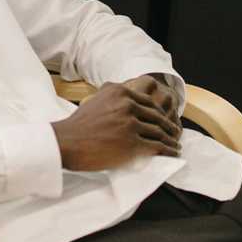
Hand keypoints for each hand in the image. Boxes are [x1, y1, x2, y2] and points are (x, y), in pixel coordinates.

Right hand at [51, 79, 181, 171]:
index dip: (160, 110)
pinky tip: (171, 153)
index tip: (165, 117)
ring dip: (170, 139)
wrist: (67, 142)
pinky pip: (157, 147)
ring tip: (174, 144)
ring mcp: (130, 124)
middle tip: (174, 132)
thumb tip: (124, 88)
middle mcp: (127, 105)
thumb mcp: (95, 98)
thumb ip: (111, 92)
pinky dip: (168, 151)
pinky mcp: (132, 143)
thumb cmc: (79, 124)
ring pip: (159, 131)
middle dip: (168, 125)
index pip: (149, 99)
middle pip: (157, 114)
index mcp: (119, 91)